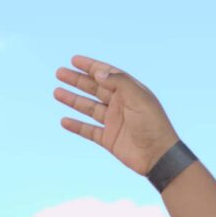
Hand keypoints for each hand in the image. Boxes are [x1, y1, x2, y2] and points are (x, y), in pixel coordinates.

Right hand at [53, 58, 181, 178]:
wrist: (158, 156)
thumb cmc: (153, 124)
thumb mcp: (138, 98)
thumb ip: (119, 82)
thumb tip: (99, 71)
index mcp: (129, 91)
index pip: (107, 74)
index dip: (90, 66)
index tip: (74, 60)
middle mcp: (120, 104)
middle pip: (94, 88)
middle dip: (77, 80)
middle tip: (59, 73)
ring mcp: (113, 122)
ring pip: (88, 108)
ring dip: (73, 100)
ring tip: (57, 92)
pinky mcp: (109, 139)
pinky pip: (89, 130)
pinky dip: (76, 126)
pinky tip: (64, 120)